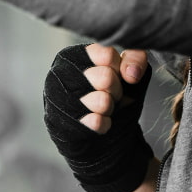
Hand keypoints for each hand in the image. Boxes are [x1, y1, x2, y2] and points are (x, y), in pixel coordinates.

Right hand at [43, 43, 153, 191]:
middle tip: (112, 96)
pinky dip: (104, 124)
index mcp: (74, 55)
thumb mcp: (127, 73)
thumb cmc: (111, 97)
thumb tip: (131, 73)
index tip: (118, 77)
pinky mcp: (58, 124)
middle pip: (107, 77)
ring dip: (111, 108)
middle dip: (116, 90)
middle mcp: (59, 72)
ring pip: (102, 101)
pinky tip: (101, 122)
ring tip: (104, 109)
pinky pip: (94, 123)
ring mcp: (55, 99)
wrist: (100, 137)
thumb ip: (135, 58)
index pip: (107, 55)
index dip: (120, 69)